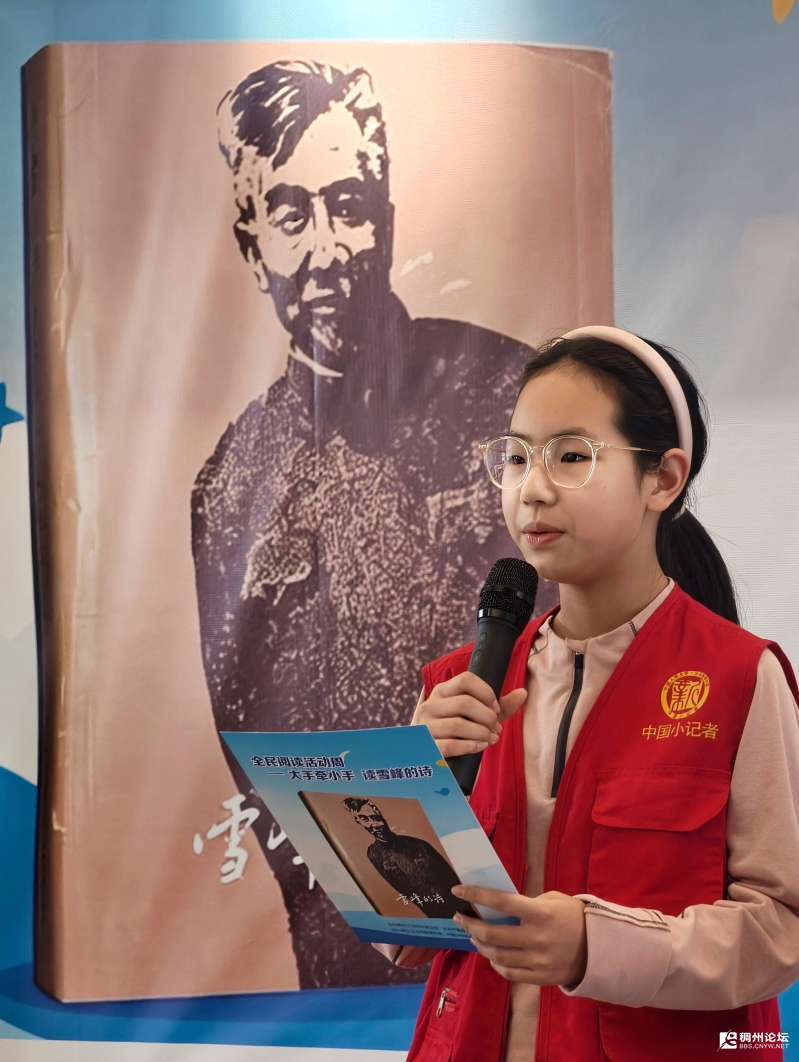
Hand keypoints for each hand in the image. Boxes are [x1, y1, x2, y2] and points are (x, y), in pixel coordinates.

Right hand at [412, 672, 526, 758]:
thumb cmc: (456, 732)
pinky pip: (450, 745)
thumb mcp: (475, 716)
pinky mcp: (425, 747)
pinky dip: (470, 746)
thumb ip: (498, 706)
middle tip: (496, 728)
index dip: (486, 692)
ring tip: (491, 739)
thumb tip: (523, 693)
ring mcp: (425, 726)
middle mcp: (430, 705)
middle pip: (465, 703)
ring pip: (458, 724)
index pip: (465, 680)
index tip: (496, 708)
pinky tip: (480, 747)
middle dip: (488, 717)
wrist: (429, 756)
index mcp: (442, 691)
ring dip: (482, 733)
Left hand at [450, 885, 587, 986]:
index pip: (500, 902)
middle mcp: (537, 938)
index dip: (476, 895)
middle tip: (460, 917)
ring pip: (497, 956)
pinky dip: (495, 964)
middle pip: (492, 934)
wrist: (599, 947)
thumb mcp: (552, 900)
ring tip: (473, 935)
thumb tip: (496, 905)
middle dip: (470, 924)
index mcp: (540, 913)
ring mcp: (538, 961)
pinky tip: (490, 955)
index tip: (457, 890)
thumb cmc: (571, 916)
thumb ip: (525, 902)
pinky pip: (509, 973)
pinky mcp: (541, 978)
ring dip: (479, 945)